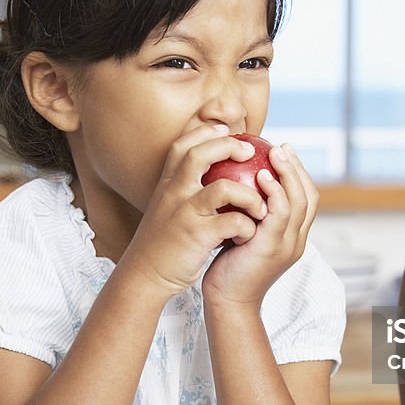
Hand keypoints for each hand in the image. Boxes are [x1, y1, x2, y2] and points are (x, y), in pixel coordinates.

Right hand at [118, 124, 269, 296]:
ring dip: (249, 195)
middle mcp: (174, 193)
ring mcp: (185, 213)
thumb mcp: (167, 207)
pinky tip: (249, 233)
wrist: (144, 275)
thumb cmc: (163, 241)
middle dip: (229, 147)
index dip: (206, 132)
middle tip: (250, 152)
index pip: (183, 144)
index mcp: (167, 183)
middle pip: (200, 154)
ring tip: (260, 207)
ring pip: (224, 188)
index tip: (226, 130)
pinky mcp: (197, 236)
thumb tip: (208, 172)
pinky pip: (231, 222)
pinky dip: (246, 226)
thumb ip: (184, 188)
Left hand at [202, 143, 318, 307]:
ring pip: (300, 201)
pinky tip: (261, 176)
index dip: (298, 174)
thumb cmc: (229, 268)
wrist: (226, 301)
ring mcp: (287, 245)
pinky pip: (280, 214)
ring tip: (275, 153)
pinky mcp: (272, 248)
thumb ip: (251, 214)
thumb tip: (242, 186)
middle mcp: (296, 241)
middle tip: (282, 147)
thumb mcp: (245, 235)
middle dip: (298, 168)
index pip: (306, 199)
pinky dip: (274, 192)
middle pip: (310, 196)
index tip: (283, 153)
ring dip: (289, 174)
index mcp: (292, 237)